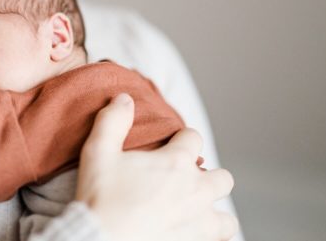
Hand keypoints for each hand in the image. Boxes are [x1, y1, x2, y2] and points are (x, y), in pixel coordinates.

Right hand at [75, 94, 238, 240]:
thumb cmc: (100, 198)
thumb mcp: (98, 152)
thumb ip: (112, 121)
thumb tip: (124, 99)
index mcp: (176, 162)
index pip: (194, 137)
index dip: (181, 139)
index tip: (169, 146)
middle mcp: (196, 191)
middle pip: (223, 178)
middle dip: (208, 177)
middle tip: (183, 184)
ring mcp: (201, 223)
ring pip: (227, 219)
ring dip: (213, 213)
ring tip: (193, 215)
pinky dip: (207, 237)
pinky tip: (188, 234)